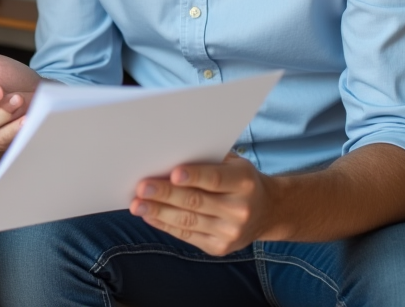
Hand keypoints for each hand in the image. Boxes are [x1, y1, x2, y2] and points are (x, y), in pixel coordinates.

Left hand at [131, 153, 278, 255]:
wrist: (267, 212)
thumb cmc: (239, 179)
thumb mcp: (233, 163)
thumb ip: (207, 161)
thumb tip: (168, 156)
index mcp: (244, 182)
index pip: (215, 179)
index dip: (194, 177)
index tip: (173, 173)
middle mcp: (240, 210)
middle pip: (196, 201)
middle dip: (165, 194)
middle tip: (141, 187)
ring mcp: (230, 232)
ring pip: (187, 221)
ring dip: (158, 212)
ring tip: (137, 204)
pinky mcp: (220, 248)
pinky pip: (187, 235)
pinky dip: (165, 225)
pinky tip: (150, 216)